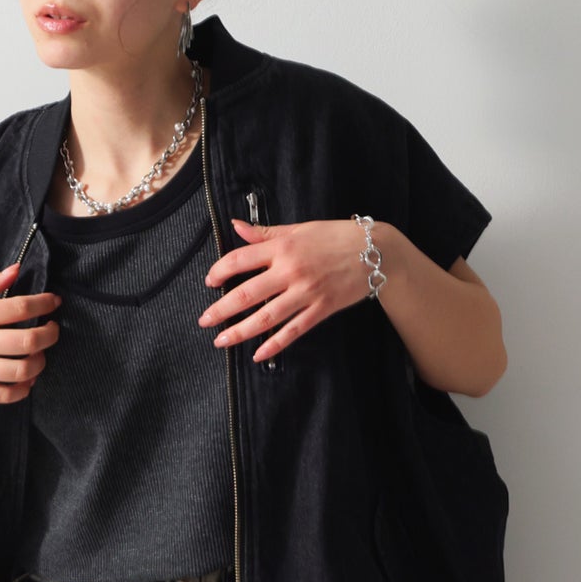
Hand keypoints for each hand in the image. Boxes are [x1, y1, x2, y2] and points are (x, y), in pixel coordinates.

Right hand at [0, 262, 60, 399]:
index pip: (20, 308)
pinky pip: (6, 395)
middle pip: (28, 341)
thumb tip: (15, 269)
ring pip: (22, 370)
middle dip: (50, 334)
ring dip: (41, 362)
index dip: (44, 303)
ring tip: (41, 354)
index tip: (54, 302)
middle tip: (53, 328)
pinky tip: (27, 379)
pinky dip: (24, 389)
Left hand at [199, 217, 375, 362]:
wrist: (376, 251)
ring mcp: (306, 293)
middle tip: (204, 321)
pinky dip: (275, 344)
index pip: (240, 260)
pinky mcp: (321, 309)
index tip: (210, 281)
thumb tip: (236, 227)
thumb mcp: (299, 229)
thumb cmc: (336, 237)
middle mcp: (290, 271)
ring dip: (240, 331)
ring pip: (266, 317)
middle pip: (247, 293)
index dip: (220, 271)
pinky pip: (293, 331)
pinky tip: (258, 354)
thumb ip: (266, 233)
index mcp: (282, 248)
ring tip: (222, 341)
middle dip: (221, 309)